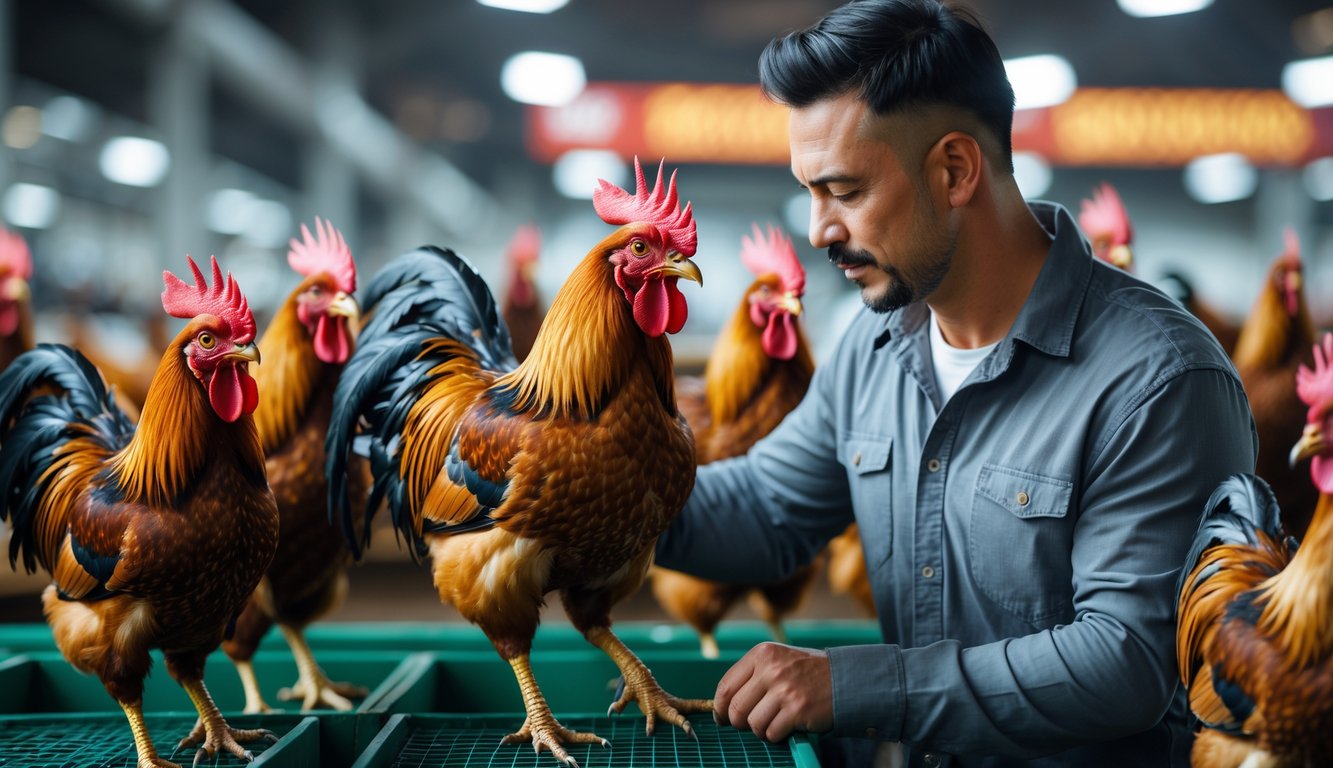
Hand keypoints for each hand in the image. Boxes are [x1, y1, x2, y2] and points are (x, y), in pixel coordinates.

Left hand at [713, 642, 832, 741]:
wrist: (845, 679)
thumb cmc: (807, 673)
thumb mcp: (778, 661)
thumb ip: (753, 676)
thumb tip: (723, 704)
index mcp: (762, 654)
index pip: (726, 685)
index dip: (719, 707)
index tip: (722, 717)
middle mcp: (771, 669)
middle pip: (736, 708)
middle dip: (738, 723)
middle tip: (748, 725)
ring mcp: (785, 689)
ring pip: (753, 723)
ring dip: (760, 730)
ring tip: (773, 722)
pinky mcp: (797, 710)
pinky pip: (771, 733)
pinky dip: (776, 735)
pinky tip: (786, 726)